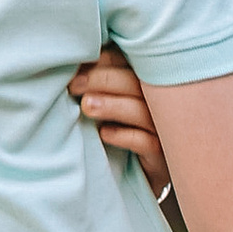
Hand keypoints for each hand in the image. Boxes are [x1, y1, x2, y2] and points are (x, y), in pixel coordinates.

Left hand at [69, 47, 170, 187]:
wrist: (140, 170)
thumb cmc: (121, 128)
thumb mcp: (112, 99)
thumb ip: (99, 82)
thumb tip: (70, 68)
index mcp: (145, 80)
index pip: (128, 61)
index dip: (103, 61)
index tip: (77, 66)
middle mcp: (158, 100)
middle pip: (135, 82)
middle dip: (102, 80)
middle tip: (74, 86)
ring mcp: (162, 127)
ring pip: (141, 110)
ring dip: (112, 106)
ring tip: (86, 105)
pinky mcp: (161, 153)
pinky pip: (147, 142)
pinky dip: (125, 136)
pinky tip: (104, 134)